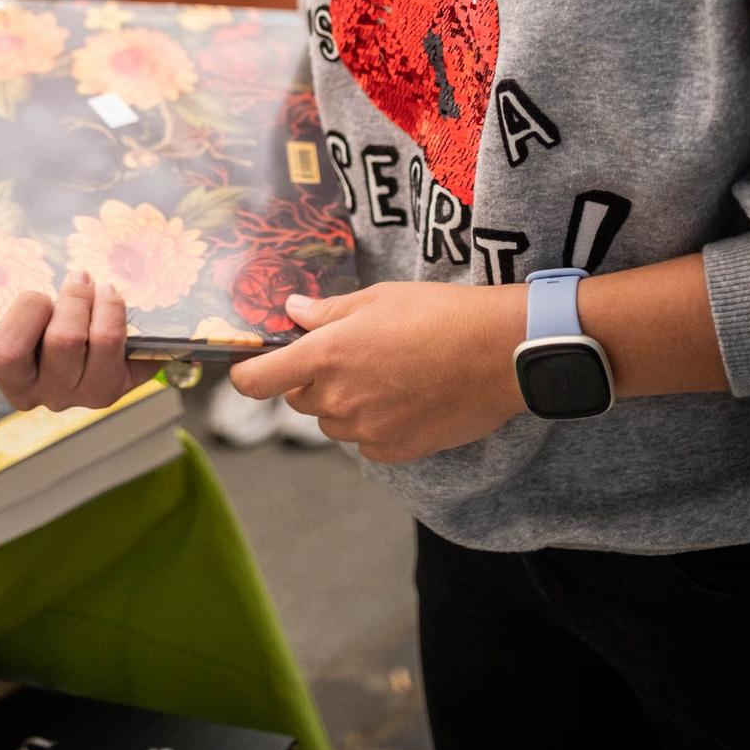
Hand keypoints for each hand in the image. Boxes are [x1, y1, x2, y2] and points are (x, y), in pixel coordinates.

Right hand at [0, 269, 159, 411]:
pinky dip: (109, 306)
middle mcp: (22, 390)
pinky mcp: (104, 392)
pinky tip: (108, 297)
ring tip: (87, 285)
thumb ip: (7, 300)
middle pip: (6, 351)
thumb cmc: (60, 320)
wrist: (119, 350)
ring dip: (77, 298)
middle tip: (49, 293)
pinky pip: (106, 339)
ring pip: (62, 339)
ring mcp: (62, 395)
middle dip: (32, 304)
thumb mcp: (26, 308)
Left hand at [230, 281, 526, 463]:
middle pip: (299, 399)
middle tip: (353, 355)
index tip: (255, 367)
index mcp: (325, 356)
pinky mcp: (394, 451)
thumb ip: (328, 312)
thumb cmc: (440, 315)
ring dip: (344, 404)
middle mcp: (337, 398)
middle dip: (314, 379)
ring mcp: (365, 429)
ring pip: (332, 423)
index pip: (257, 381)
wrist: (500, 354)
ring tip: (386, 376)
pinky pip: (365, 442)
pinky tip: (404, 400)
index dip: (249, 374)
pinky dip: (373, 425)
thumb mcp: (379, 298)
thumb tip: (292, 311)